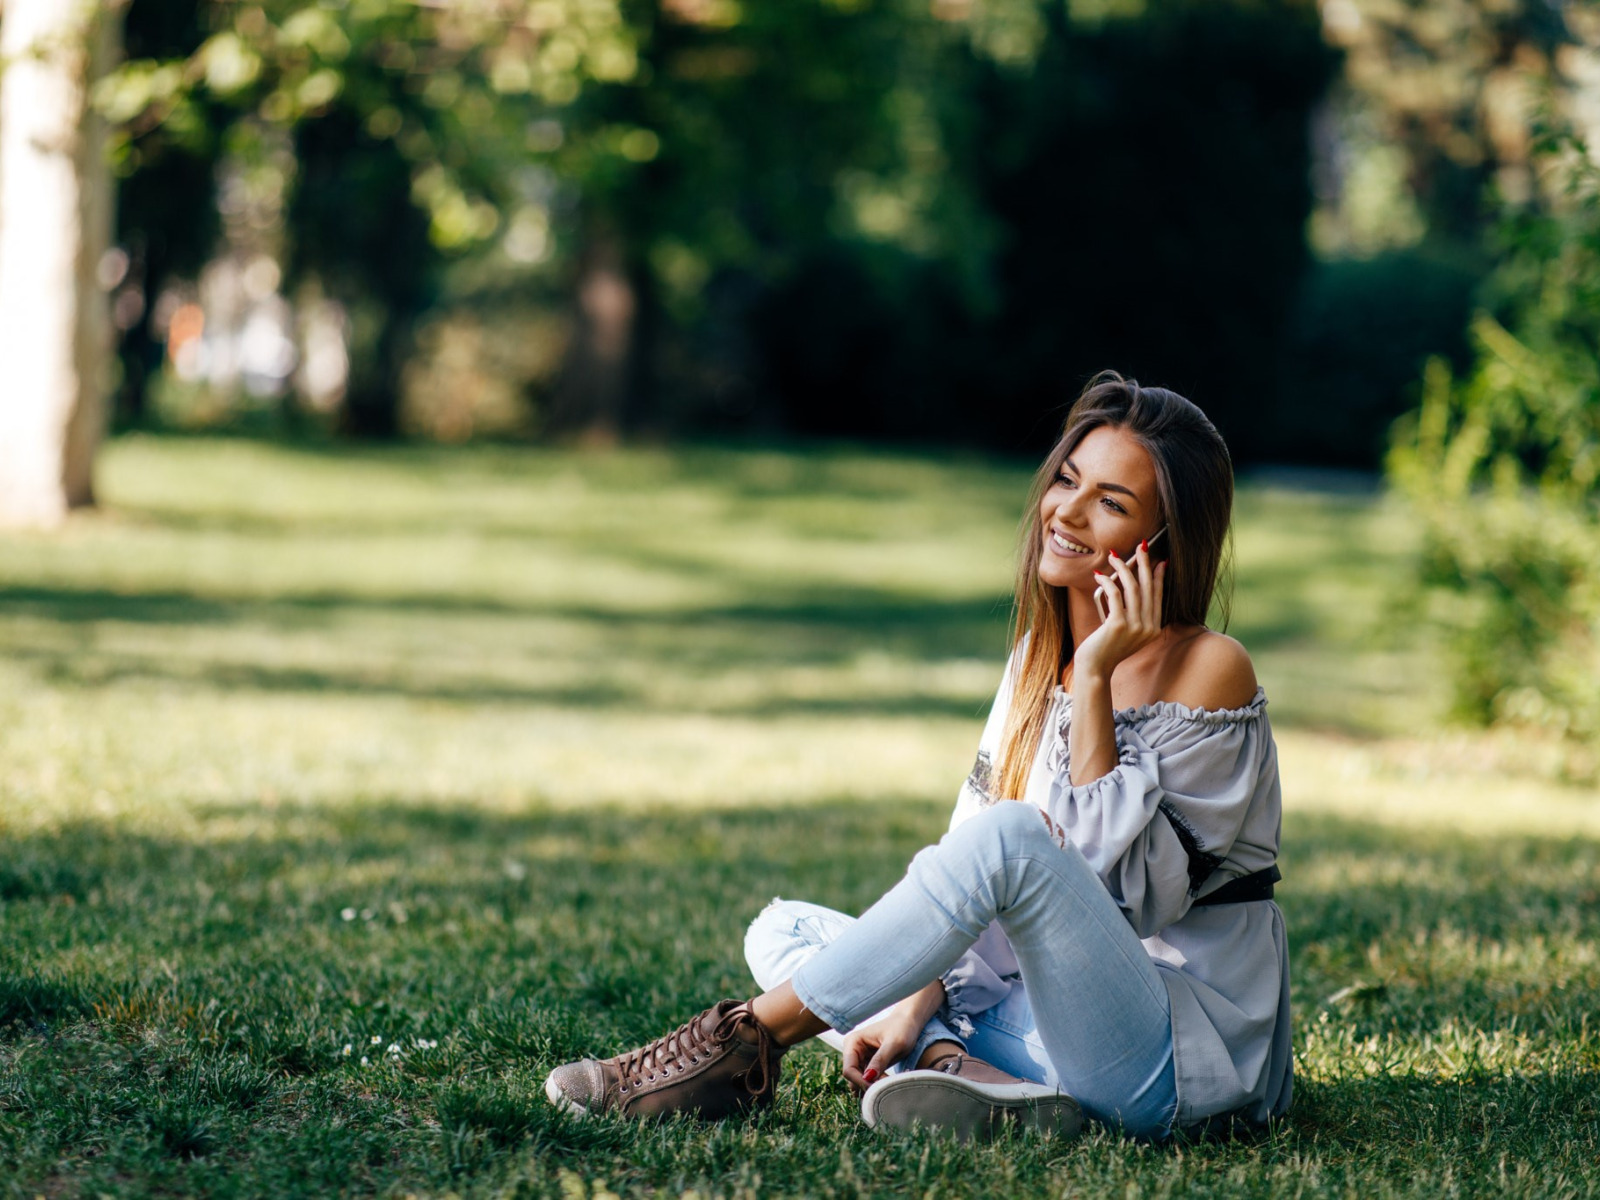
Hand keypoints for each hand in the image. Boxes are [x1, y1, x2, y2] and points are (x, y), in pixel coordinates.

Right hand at [840, 1009, 922, 1094]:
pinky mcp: (867, 1064)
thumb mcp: (894, 1044)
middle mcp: (852, 1051)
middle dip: (868, 1085)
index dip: (861, 1082)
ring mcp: (859, 1058)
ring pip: (859, 1081)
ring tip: (889, 1083)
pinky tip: (888, 1081)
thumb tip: (868, 1077)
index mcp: (853, 1042)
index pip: (849, 1070)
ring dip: (872, 1086)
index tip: (879, 1088)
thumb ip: (881, 1059)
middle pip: (852, 1078)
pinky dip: (877, 1084)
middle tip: (886, 1087)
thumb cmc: (902, 1029)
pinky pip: (867, 1080)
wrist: (909, 1023)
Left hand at [1077, 540, 1166, 679]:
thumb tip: (1132, 584)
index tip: (1158, 560)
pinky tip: (1100, 576)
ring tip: (1113, 556)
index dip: (1158, 576)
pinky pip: (1115, 594)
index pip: (1158, 596)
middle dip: (1144, 563)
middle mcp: (1148, 627)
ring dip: (1122, 567)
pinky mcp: (1119, 624)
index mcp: (1154, 629)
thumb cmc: (1106, 648)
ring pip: (1132, 587)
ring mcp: (1135, 627)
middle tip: (1141, 546)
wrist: (1095, 668)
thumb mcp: (1126, 631)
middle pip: (1148, 587)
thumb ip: (1134, 614)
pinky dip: (1107, 581)